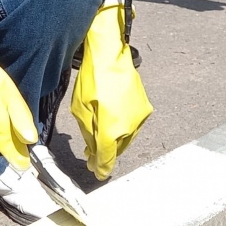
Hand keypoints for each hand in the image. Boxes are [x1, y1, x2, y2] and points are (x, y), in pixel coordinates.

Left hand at [70, 0, 152, 179]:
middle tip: (91, 153)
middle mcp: (129, 127)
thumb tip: (93, 151)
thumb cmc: (93, 77)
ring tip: (100, 134)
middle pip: (117, 149)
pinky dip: (122, 126)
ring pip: (125, 138)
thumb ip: (88, 134)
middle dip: (104, 152)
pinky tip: (111, 119)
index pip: (106, 159)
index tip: (95, 170)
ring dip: (114, 139)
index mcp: (112, 130)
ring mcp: (139, 117)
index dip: (99, 167)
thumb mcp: (80, 108)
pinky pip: (132, 124)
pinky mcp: (144, 107)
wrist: (111, 54)